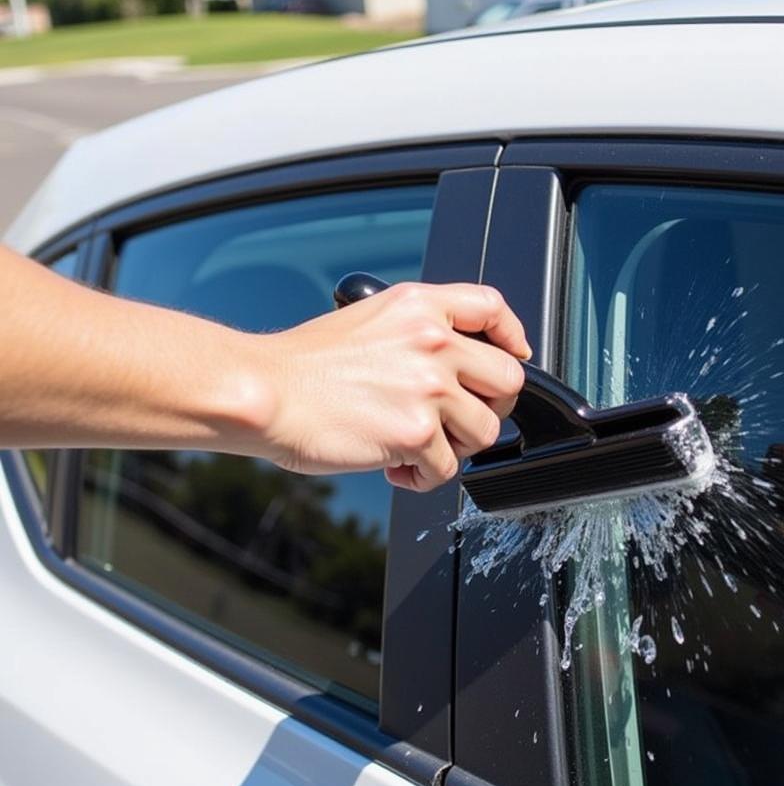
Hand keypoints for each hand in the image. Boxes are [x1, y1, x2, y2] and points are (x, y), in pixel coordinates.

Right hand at [246, 282, 529, 488]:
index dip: (512, 334)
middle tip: (459, 419)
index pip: (492, 307)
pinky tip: (396, 467)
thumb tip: (454, 364)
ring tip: (419, 447)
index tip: (514, 353)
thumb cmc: (305, 366)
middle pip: (508, 378)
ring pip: (485, 430)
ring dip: (457, 447)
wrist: (266, 393)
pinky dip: (425, 477)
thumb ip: (418, 331)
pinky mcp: (416, 433)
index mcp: (419, 307)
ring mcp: (428, 387)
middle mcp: (432, 341)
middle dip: (490, 407)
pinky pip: (449, 468)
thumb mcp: (368, 319)